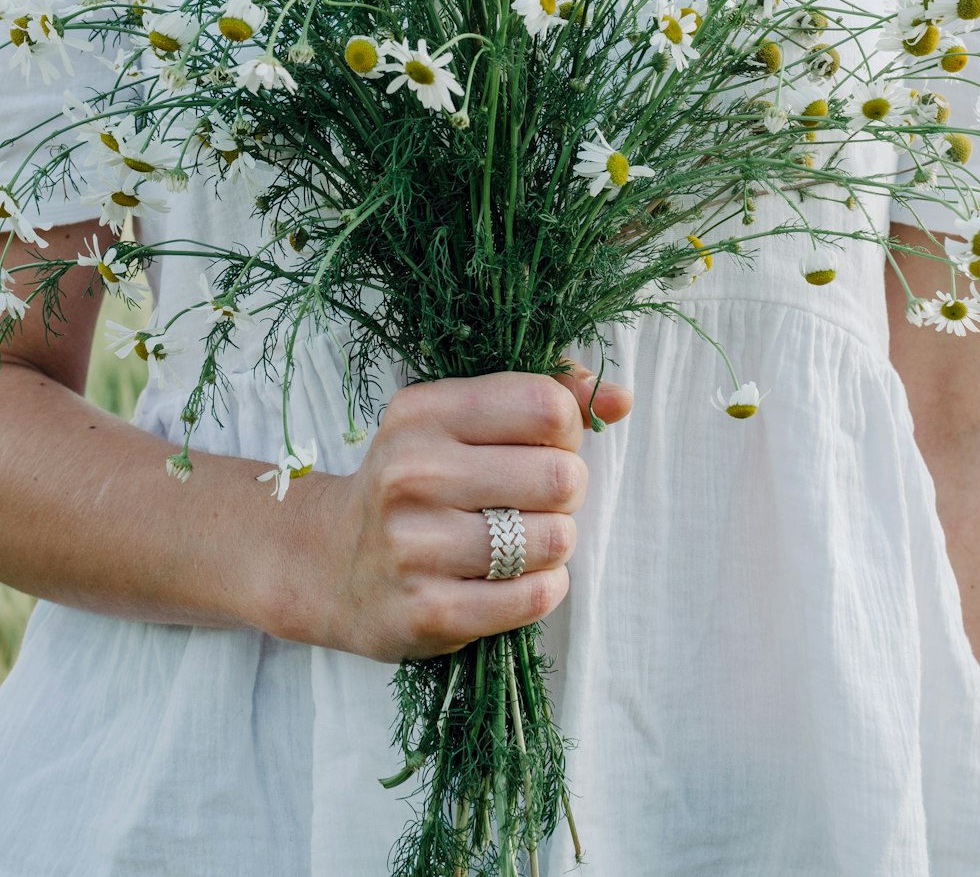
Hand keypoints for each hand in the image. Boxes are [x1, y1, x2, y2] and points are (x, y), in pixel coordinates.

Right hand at [272, 363, 630, 661]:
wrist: (330, 563)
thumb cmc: (417, 481)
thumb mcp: (459, 420)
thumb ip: (542, 396)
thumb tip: (619, 399)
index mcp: (423, 412)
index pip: (545, 404)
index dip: (567, 426)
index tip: (546, 442)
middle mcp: (412, 473)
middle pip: (559, 475)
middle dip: (565, 489)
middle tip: (535, 499)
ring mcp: (415, 546)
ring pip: (554, 539)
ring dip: (555, 542)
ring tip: (522, 539)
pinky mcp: (428, 611)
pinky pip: (534, 597)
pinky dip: (544, 587)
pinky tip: (516, 578)